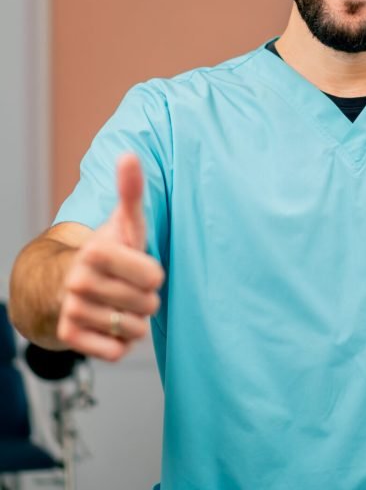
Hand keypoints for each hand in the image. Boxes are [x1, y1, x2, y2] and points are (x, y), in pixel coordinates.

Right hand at [56, 154, 164, 360]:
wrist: (73, 279)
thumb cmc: (113, 249)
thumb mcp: (128, 221)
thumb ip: (132, 190)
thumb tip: (129, 156)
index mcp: (96, 250)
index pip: (153, 277)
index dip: (154, 274)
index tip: (143, 266)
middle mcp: (78, 280)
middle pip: (146, 305)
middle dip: (147, 299)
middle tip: (131, 287)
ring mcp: (71, 309)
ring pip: (133, 329)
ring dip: (136, 320)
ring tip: (121, 303)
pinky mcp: (69, 335)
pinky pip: (116, 351)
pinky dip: (121, 341)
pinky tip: (110, 324)